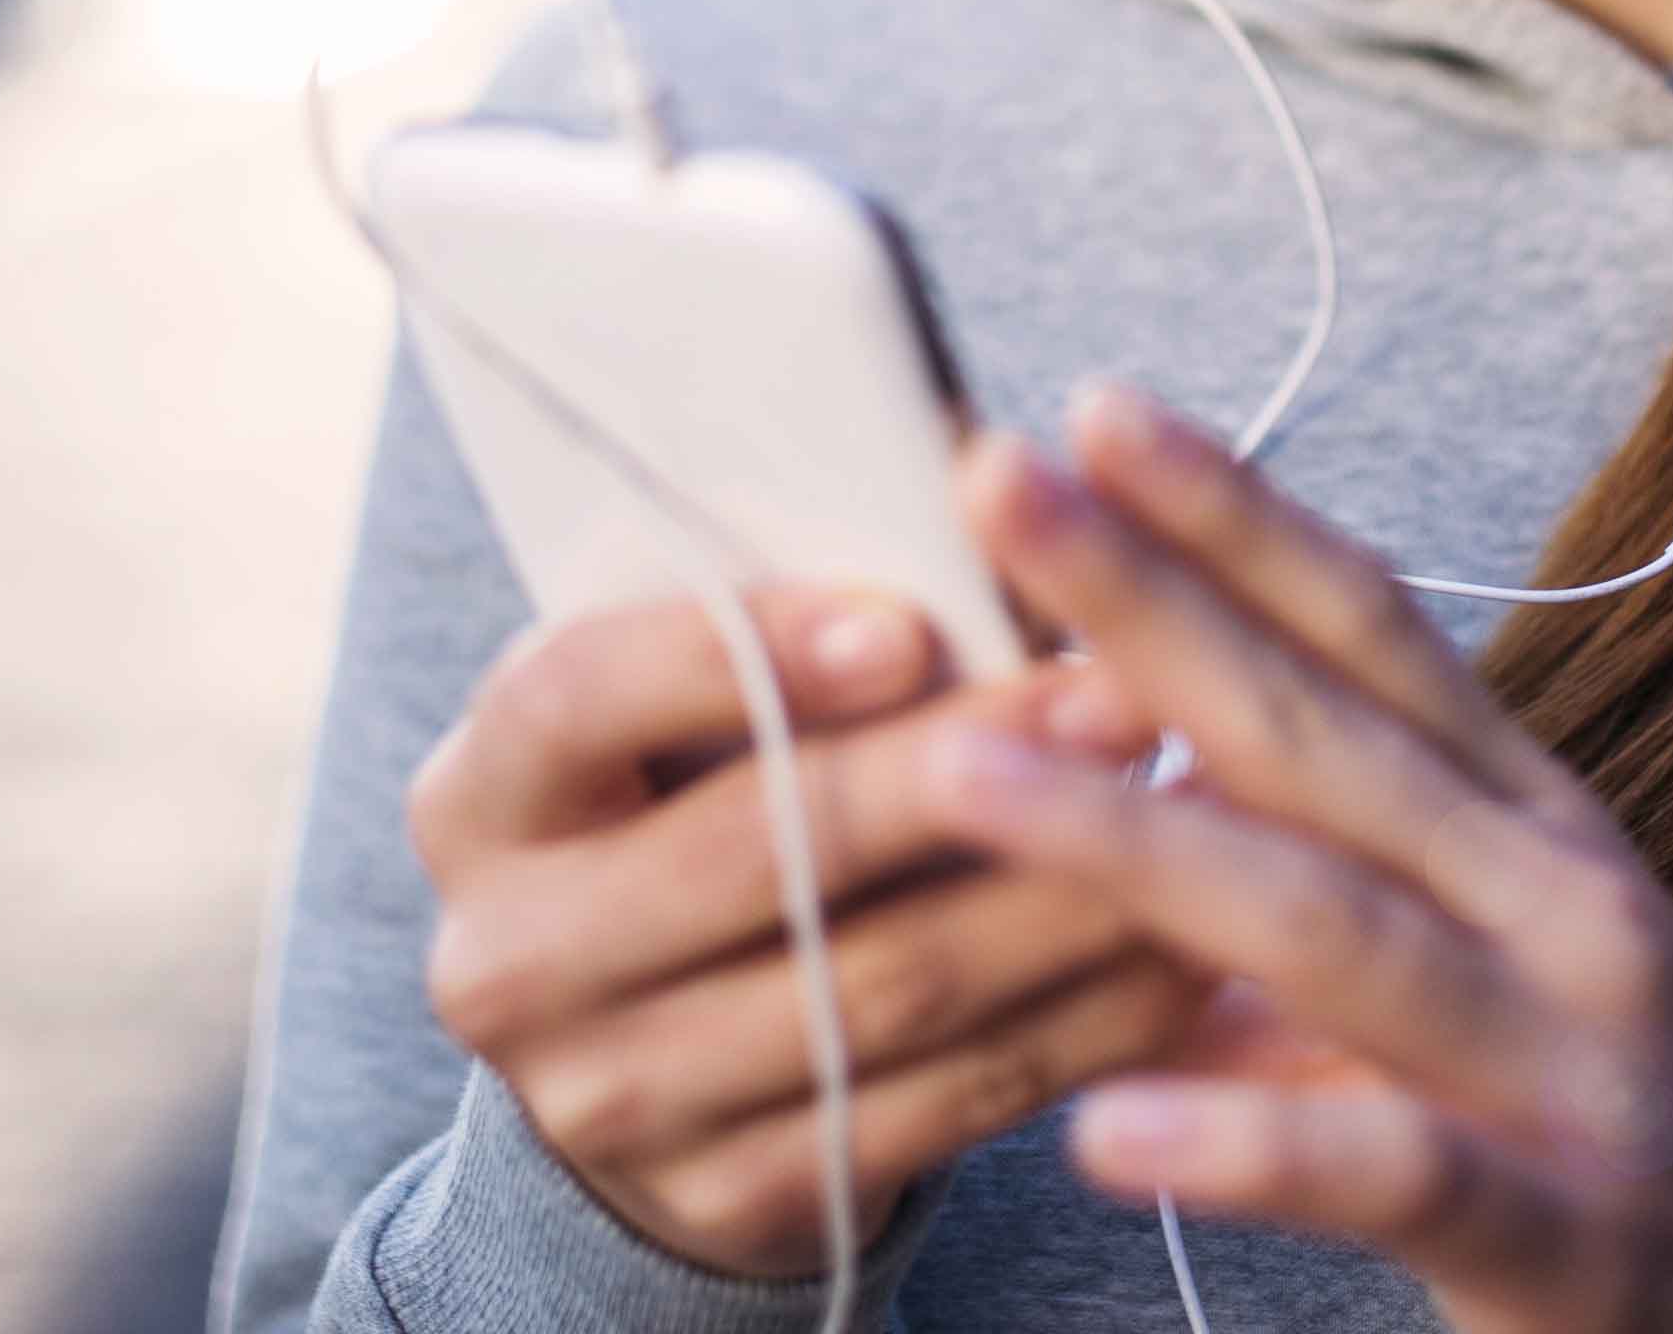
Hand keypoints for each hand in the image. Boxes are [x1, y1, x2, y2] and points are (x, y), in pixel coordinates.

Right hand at [406, 581, 1217, 1277]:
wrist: (652, 1051)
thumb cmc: (705, 794)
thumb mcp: (696, 700)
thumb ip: (807, 603)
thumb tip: (986, 475)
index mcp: (481, 796)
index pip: (577, 700)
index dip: (738, 652)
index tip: (906, 619)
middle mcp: (514, 958)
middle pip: (754, 853)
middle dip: (955, 772)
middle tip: (1120, 700)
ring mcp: (615, 1101)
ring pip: (872, 988)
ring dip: (1057, 899)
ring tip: (1192, 809)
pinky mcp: (739, 1198)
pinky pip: (943, 1103)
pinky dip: (1080, 1022)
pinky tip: (1180, 947)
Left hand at [930, 384, 1672, 1333]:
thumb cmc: (1589, 1079)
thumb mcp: (1466, 934)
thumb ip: (1297, 846)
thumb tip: (1085, 746)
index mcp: (1518, 811)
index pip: (1368, 628)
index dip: (1235, 511)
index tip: (1097, 408)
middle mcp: (1551, 899)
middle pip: (1319, 730)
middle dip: (1148, 600)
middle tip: (994, 482)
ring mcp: (1567, 1058)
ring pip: (1332, 926)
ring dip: (1134, 845)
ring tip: (963, 774)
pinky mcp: (1564, 1230)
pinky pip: (1391, 1171)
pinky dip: (1246, 1147)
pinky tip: (1103, 1129)